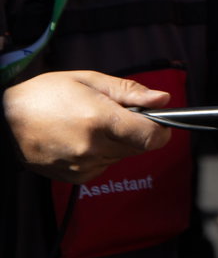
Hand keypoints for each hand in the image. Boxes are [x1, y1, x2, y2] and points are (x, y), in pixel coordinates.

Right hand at [3, 71, 171, 183]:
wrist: (5, 117)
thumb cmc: (46, 94)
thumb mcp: (90, 80)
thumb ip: (129, 92)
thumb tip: (162, 99)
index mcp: (100, 121)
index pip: (151, 137)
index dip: (161, 128)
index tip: (157, 120)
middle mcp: (92, 148)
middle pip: (139, 148)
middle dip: (136, 131)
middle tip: (114, 115)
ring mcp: (82, 165)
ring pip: (121, 157)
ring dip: (117, 143)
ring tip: (91, 124)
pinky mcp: (74, 177)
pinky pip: (104, 167)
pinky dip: (101, 154)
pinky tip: (81, 139)